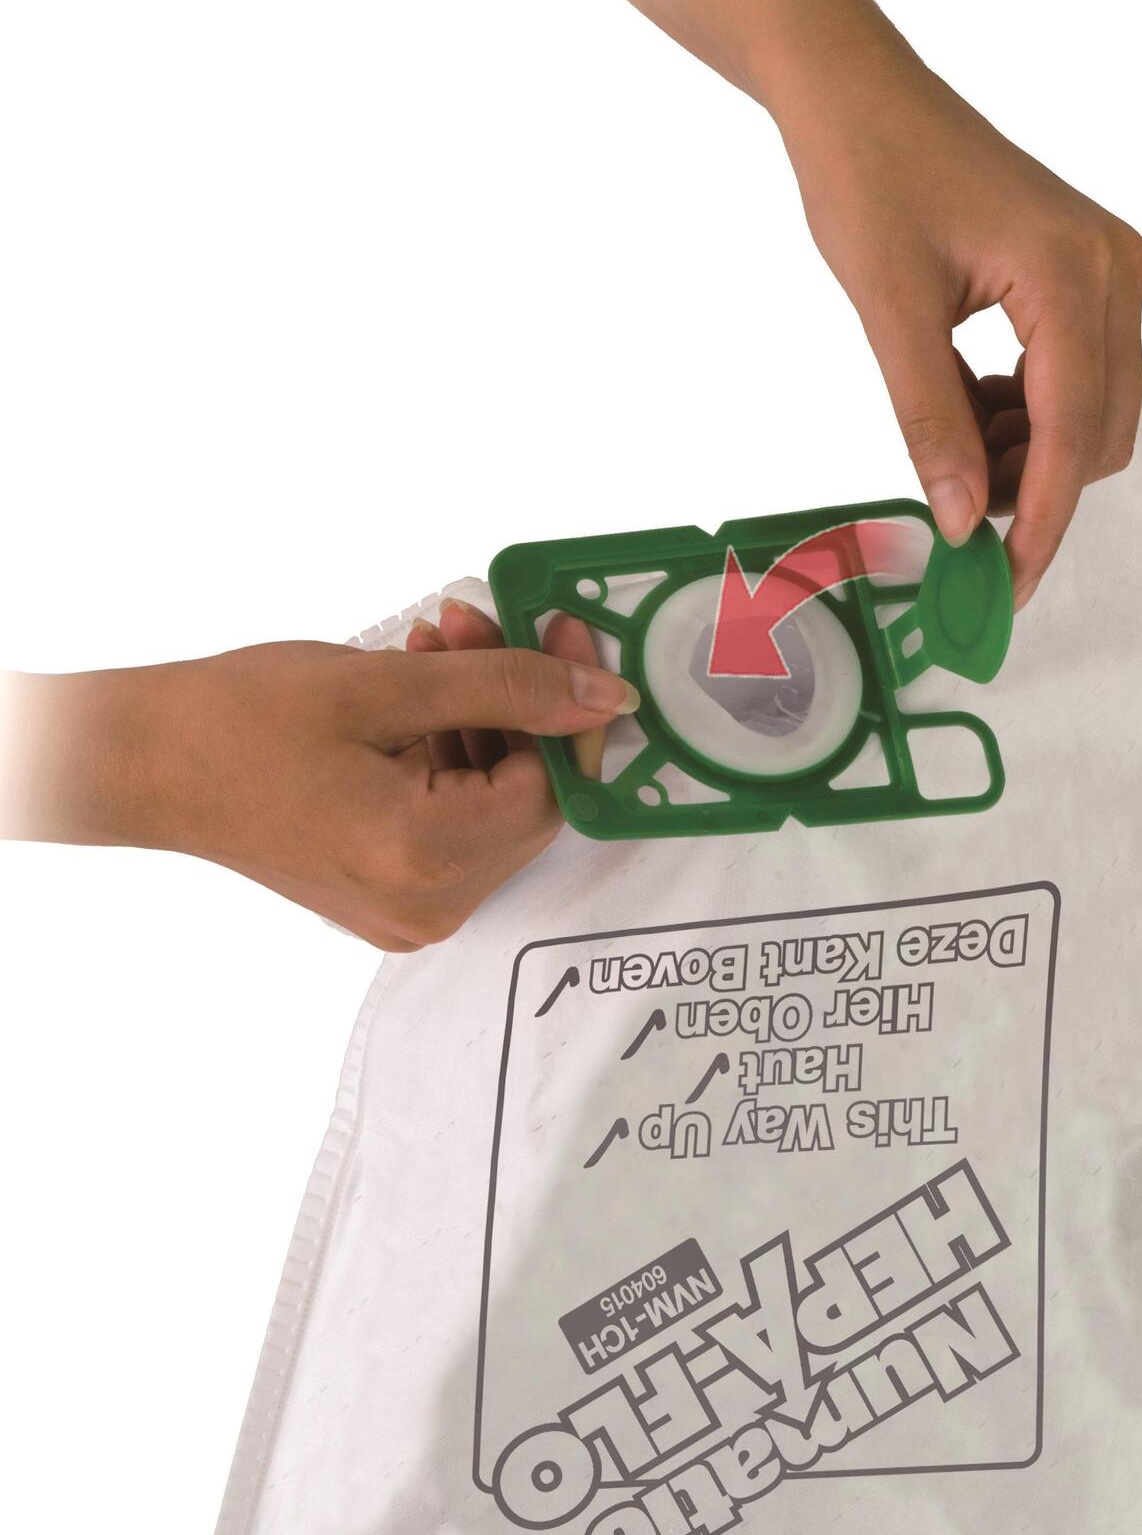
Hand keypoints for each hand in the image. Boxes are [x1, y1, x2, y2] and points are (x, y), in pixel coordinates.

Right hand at [1, 610, 634, 948]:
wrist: (146, 763)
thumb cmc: (239, 721)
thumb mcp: (387, 686)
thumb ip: (507, 688)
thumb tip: (603, 694)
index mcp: (426, 857)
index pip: (551, 787)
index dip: (565, 706)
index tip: (563, 633)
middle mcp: (427, 904)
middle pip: (525, 799)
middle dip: (516, 705)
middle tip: (482, 625)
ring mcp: (408, 909)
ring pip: (491, 805)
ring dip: (481, 720)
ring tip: (435, 646)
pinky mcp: (389, 894)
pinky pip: (453, 821)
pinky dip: (450, 756)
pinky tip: (420, 695)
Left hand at [769, 41, 1141, 607]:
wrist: (858, 95)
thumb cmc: (868, 176)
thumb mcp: (890, 313)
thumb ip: (930, 421)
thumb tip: (961, 518)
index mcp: (1072, 272)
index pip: (1074, 432)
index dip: (1043, 519)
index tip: (1008, 585)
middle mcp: (1111, 267)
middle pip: (1100, 431)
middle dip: (1035, 489)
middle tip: (956, 516)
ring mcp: (1106, 266)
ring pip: (1092, 411)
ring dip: (1028, 454)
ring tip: (950, 447)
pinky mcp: (1085, 271)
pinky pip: (1076, 375)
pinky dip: (1025, 415)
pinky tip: (966, 408)